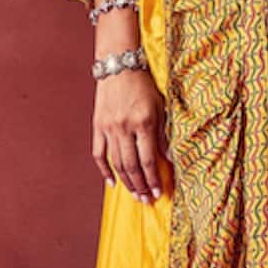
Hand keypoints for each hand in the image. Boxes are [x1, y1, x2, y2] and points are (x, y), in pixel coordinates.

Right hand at [92, 69, 167, 201]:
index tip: (159, 192)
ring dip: (126, 182)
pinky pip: (99, 154)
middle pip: (132, 166)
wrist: (119, 66)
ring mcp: (109, 128)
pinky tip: (112, 183)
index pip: (149, 160)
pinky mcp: (98, 126)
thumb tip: (169, 159)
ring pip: (116, 163)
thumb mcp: (160, 107)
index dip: (154, 179)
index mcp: (143, 123)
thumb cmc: (143, 86)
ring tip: (135, 195)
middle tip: (147, 200)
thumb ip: (163, 134)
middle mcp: (124, 127)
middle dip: (141, 186)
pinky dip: (105, 170)